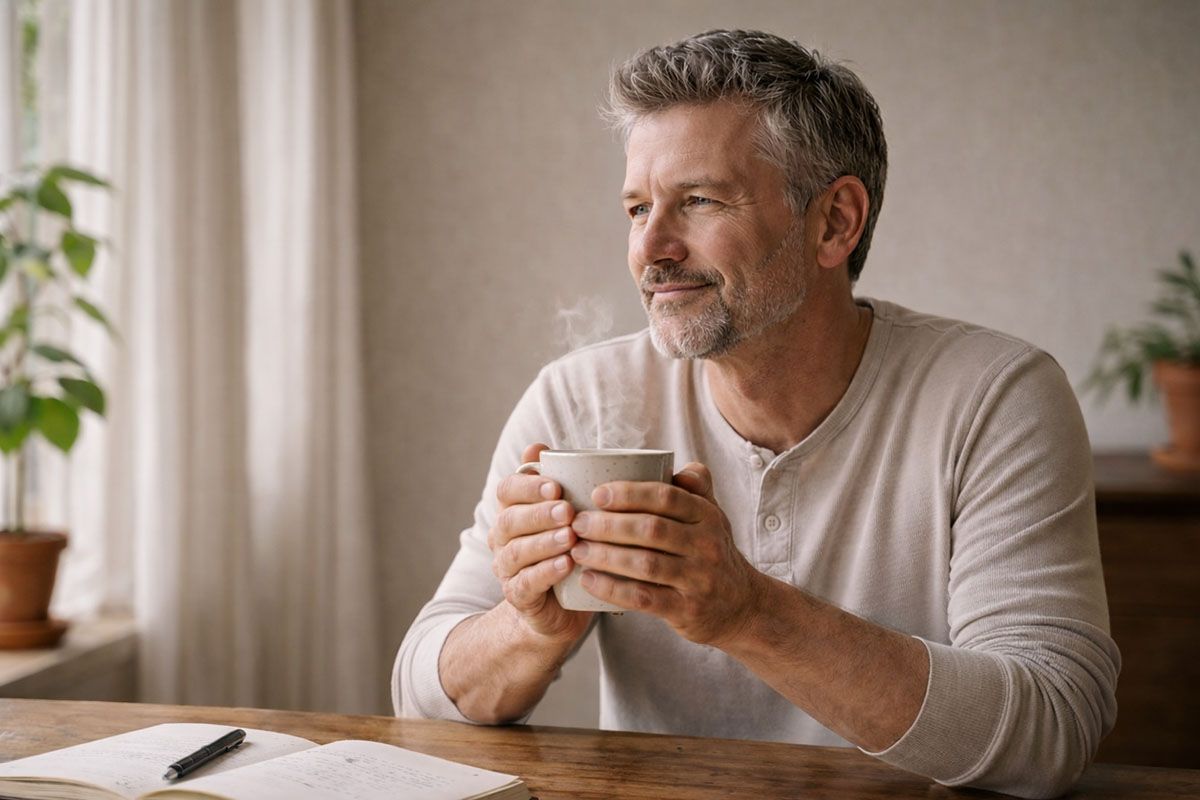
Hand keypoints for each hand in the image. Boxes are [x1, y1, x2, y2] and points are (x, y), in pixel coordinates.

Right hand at [489, 443, 594, 642]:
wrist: (562, 606)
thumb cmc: (567, 549)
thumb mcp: (565, 512)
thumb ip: (554, 480)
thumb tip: (537, 447)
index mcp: (512, 510)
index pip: (508, 490)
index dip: (529, 486)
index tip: (557, 485)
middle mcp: (503, 538)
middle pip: (510, 519)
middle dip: (539, 513)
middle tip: (567, 510)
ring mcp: (507, 568)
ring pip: (517, 551)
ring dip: (544, 542)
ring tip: (570, 538)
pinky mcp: (518, 596)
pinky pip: (526, 582)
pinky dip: (546, 572)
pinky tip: (566, 565)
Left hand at [568, 463, 762, 646]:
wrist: (741, 605)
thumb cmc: (712, 551)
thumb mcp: (712, 514)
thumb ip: (694, 486)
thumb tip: (672, 462)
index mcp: (707, 516)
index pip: (667, 498)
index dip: (630, 493)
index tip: (597, 494)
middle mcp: (706, 546)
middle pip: (651, 530)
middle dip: (609, 525)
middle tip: (578, 523)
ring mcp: (698, 580)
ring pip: (645, 564)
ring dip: (605, 556)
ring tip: (577, 549)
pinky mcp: (686, 610)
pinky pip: (644, 598)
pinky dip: (612, 588)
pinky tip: (589, 580)